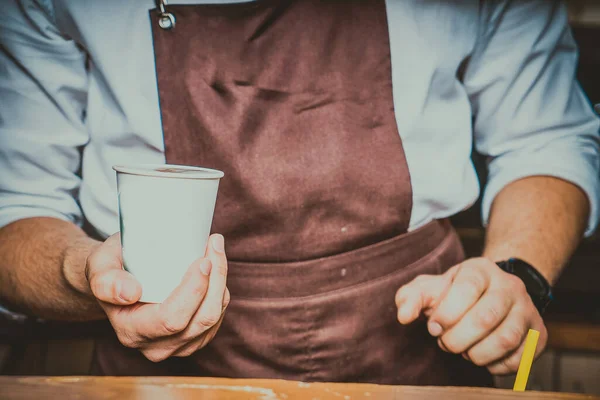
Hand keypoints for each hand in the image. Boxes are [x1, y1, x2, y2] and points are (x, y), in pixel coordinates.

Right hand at [85, 233, 229, 361]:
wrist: (118, 280)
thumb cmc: (111, 269)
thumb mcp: (99, 267)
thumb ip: (106, 280)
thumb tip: (130, 293)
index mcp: (131, 332)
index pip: (172, 319)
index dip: (193, 291)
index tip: (202, 260)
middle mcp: (155, 346)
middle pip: (202, 319)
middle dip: (215, 279)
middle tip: (213, 245)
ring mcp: (177, 346)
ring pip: (214, 317)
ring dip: (221, 281)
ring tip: (214, 250)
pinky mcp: (194, 339)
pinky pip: (218, 316)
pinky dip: (221, 290)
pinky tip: (214, 270)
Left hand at [395, 257, 546, 374]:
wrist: (493, 293)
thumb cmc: (455, 293)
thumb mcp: (430, 288)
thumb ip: (411, 297)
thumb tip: (404, 315)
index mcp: (481, 270)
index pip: (467, 288)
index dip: (447, 313)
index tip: (434, 326)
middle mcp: (510, 286)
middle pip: (485, 318)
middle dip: (457, 338)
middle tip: (445, 343)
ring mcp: (528, 310)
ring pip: (506, 340)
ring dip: (476, 353)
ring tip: (463, 350)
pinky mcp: (539, 335)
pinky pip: (520, 359)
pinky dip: (495, 366)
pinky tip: (481, 356)